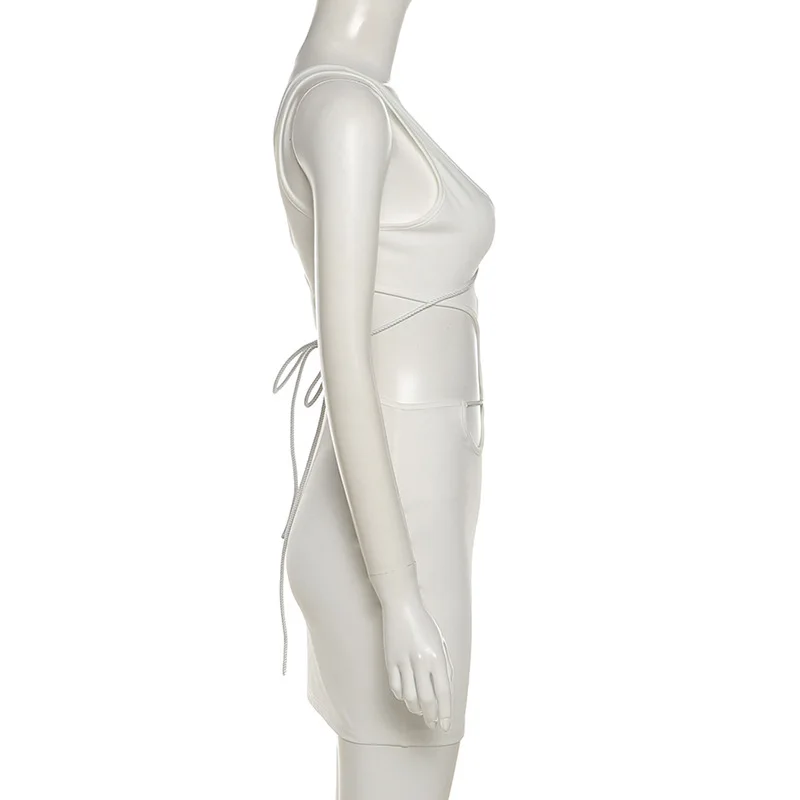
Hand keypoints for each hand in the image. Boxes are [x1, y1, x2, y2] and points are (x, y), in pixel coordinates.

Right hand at [378, 585, 453, 732]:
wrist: (402, 607)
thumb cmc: (425, 624)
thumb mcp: (441, 643)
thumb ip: (445, 667)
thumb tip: (446, 692)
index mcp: (437, 657)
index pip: (444, 692)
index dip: (445, 713)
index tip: (445, 727)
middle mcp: (421, 661)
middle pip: (427, 699)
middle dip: (431, 716)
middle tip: (433, 725)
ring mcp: (404, 662)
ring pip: (409, 697)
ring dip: (416, 709)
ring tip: (420, 712)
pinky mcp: (390, 661)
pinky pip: (395, 687)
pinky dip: (402, 696)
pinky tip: (407, 698)